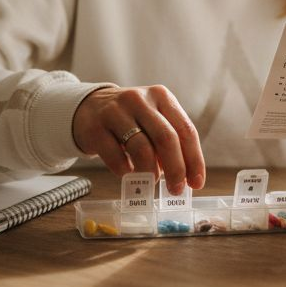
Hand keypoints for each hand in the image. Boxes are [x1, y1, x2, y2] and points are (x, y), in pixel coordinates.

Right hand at [72, 84, 204, 193]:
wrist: (89, 107)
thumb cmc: (130, 119)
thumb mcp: (153, 120)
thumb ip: (169, 141)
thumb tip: (184, 175)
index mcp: (161, 96)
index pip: (186, 129)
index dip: (194, 159)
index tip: (196, 183)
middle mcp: (140, 100)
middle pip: (166, 138)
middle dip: (175, 169)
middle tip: (176, 189)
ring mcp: (115, 112)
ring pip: (141, 148)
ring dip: (150, 172)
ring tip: (150, 182)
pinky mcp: (95, 128)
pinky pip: (116, 158)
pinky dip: (125, 171)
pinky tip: (127, 172)